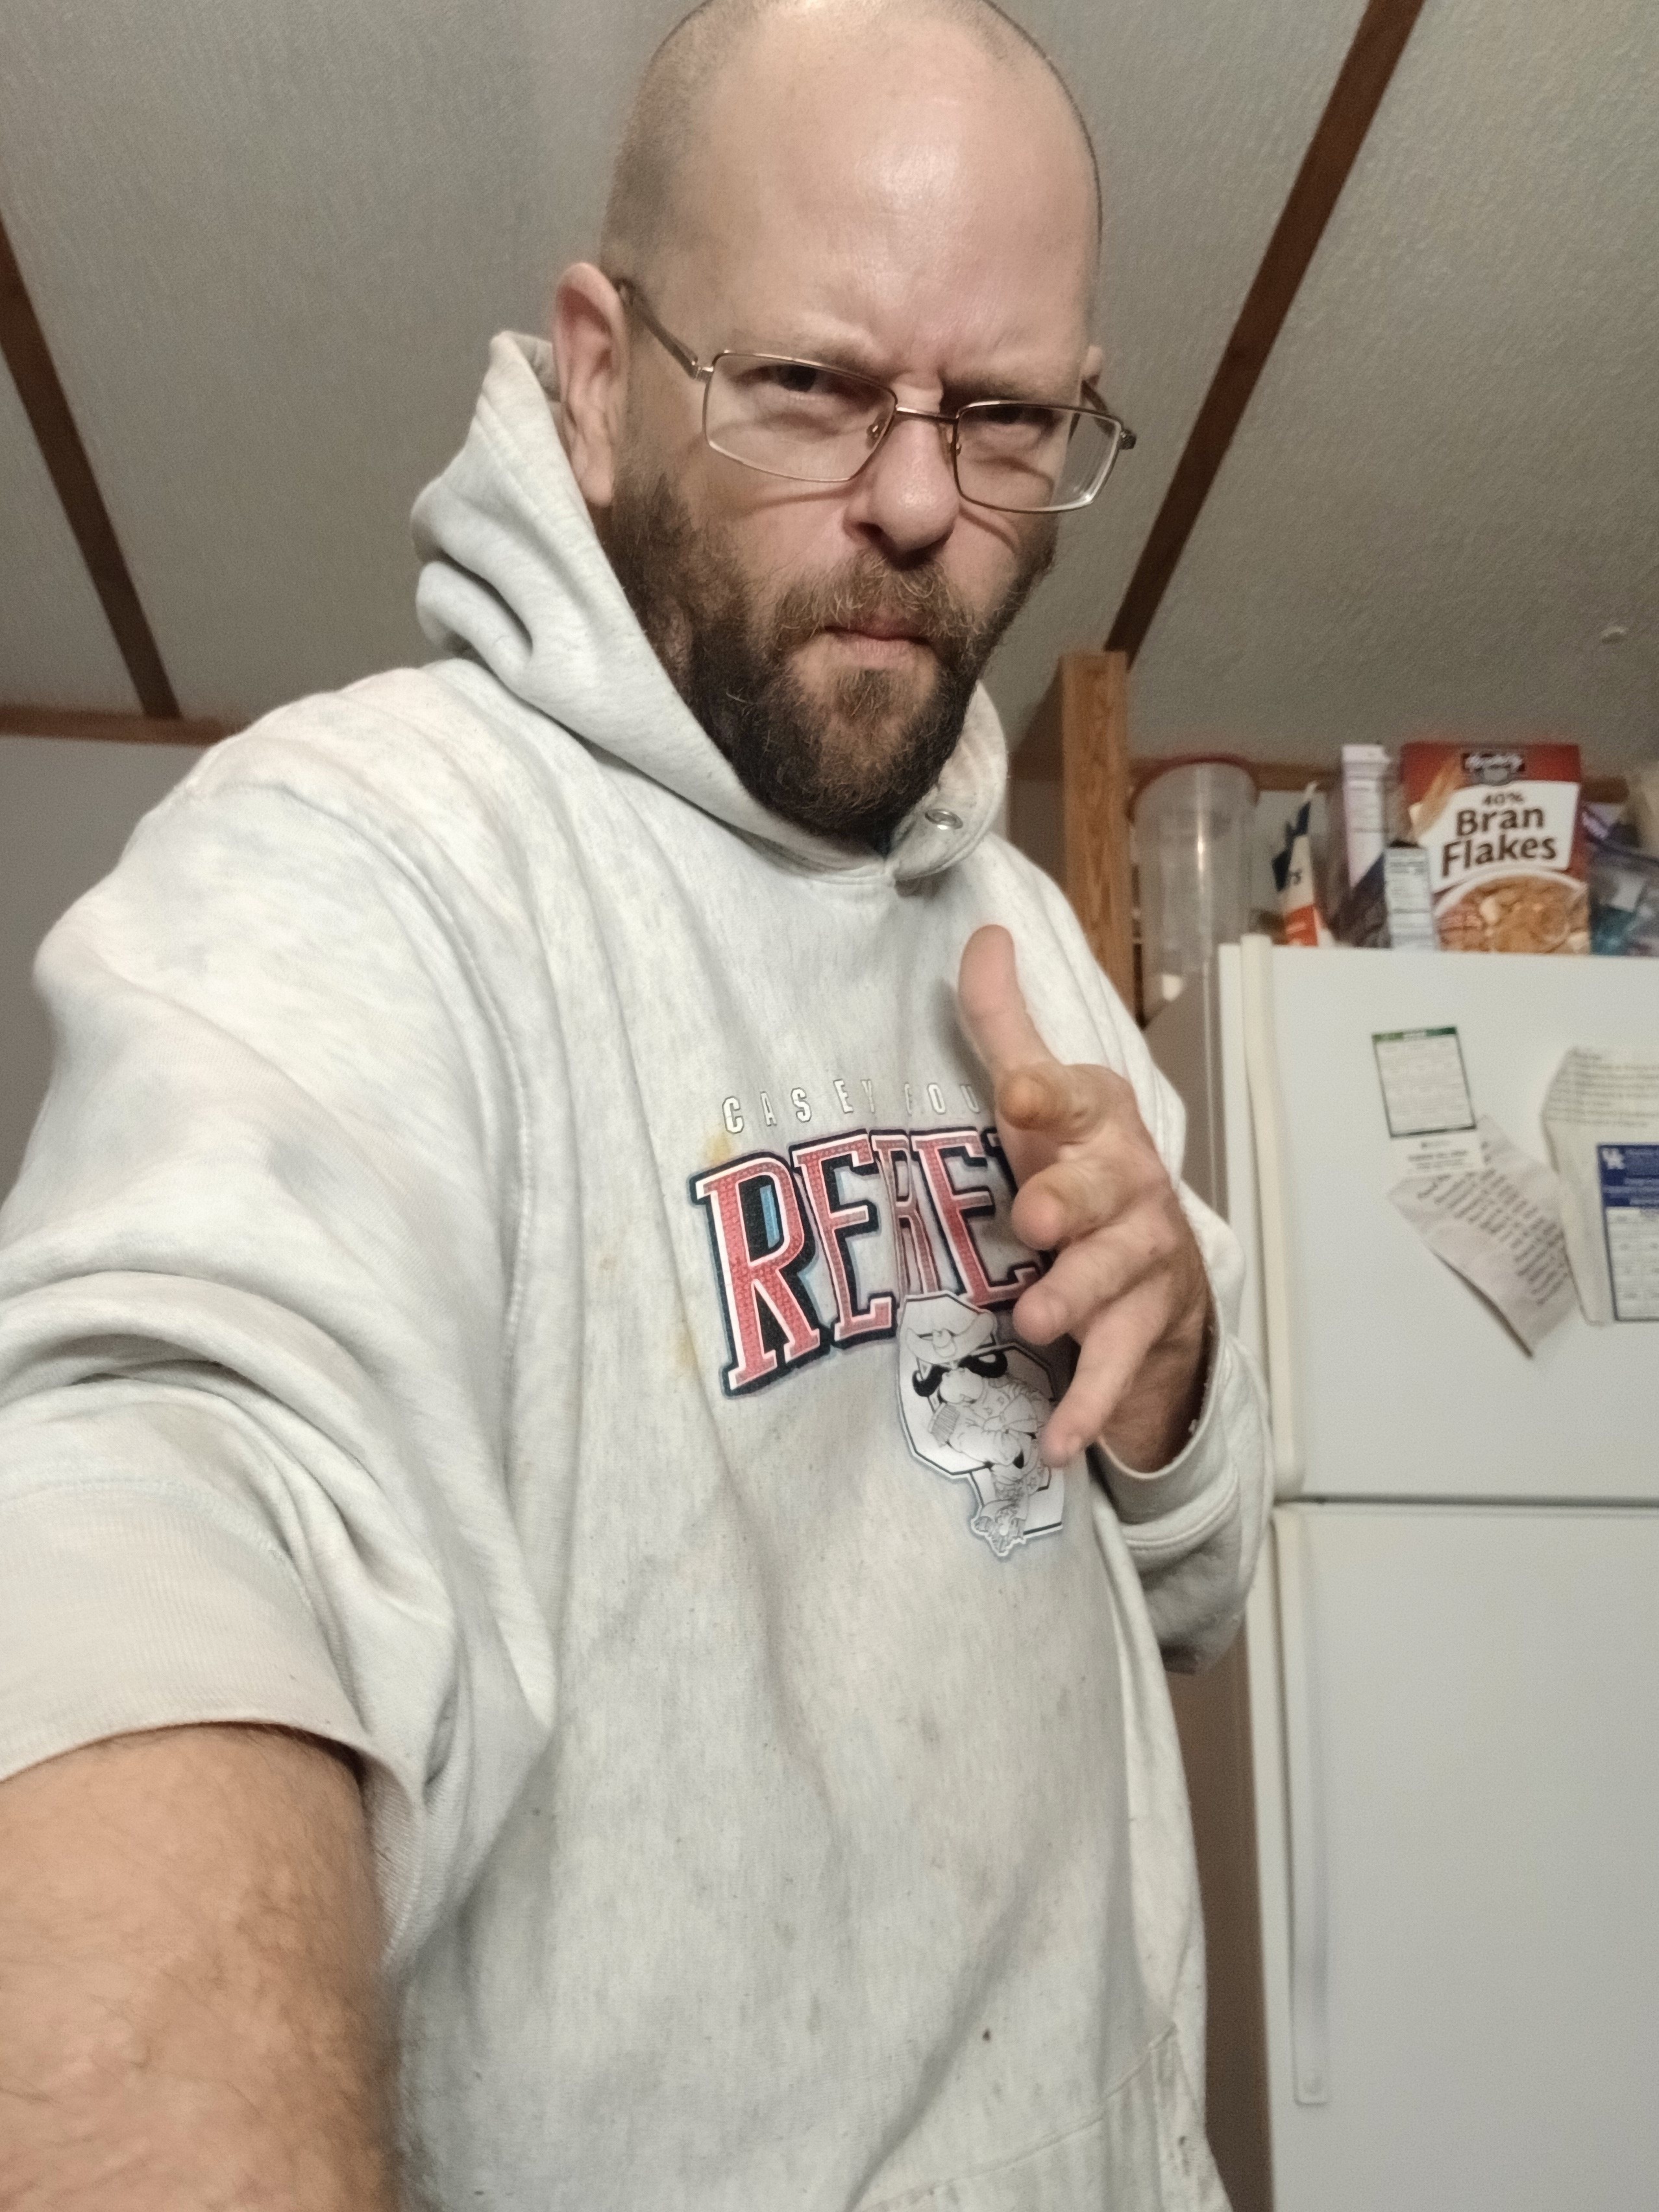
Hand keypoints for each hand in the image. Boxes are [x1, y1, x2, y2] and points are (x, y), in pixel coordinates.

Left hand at [958, 925, 1211, 1470]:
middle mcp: (1132, 1188)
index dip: (1053, 1093)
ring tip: (1036, 1318)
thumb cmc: (1079, 1173)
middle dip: (1074, 1201)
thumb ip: (1006, 1027)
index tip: (1020, 1092)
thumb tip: (982, 935)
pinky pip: (1116, 1371)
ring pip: (1116, 1279)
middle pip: (1107, 1191)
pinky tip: (1057, 1442)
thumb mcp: (1041, 1103)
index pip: (1083, 1098)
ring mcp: (1144, 1264)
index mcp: (1102, 1126)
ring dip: (1077, 1298)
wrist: (1158, 1278)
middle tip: (1034, 1218)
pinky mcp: (1145, 1333)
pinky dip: (1088, 1408)